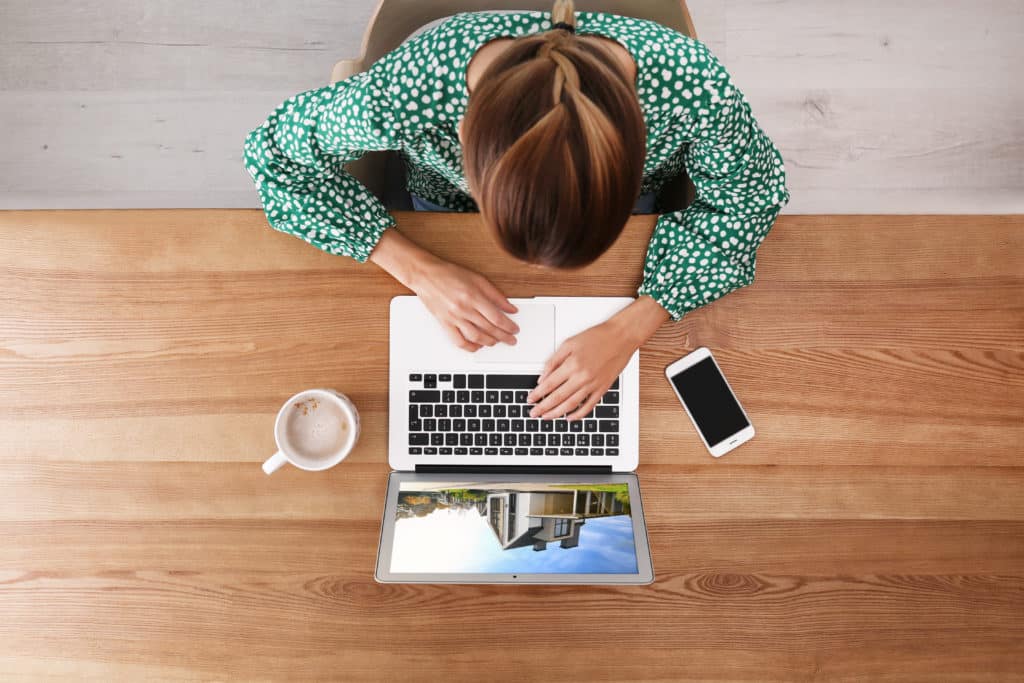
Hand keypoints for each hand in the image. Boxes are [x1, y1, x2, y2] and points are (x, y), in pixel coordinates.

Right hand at [369, 230, 518, 351]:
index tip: (514, 329)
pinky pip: (458, 340)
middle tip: (511, 340)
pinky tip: (476, 346)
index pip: (497, 318)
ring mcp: (454, 318)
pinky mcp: (444, 323)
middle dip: (503, 337)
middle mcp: (464, 309)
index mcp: (474, 297)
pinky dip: (469, 347)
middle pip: (489, 329)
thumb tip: (510, 308)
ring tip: (496, 342)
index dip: (508, 326)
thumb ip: (496, 295)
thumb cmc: (450, 274)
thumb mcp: (478, 279)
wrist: (426, 275)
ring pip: (475, 337)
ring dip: (489, 342)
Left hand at [527, 297, 669, 419]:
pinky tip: (569, 418)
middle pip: (558, 397)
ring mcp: (593, 385)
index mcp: (572, 365)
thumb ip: (554, 361)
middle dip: (543, 407)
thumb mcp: (569, 343)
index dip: (537, 394)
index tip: (530, 399)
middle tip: (533, 413)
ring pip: (571, 405)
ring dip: (556, 413)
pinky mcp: (603, 388)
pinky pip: (589, 406)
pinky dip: (578, 414)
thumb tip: (542, 376)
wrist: (621, 337)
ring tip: (546, 417)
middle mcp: (582, 377)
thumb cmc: (597, 337)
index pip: (549, 384)